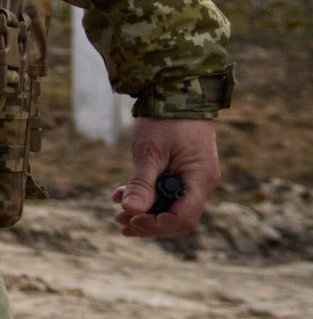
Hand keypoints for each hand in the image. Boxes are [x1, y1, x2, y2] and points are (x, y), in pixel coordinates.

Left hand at [111, 118, 218, 239]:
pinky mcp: (182, 171)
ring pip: (170, 207)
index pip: (184, 218)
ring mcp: (192, 178)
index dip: (158, 225)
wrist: (175, 93)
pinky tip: (121, 195)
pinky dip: (146, 197)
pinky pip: (166, 192)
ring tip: (117, 213)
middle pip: (177, 217)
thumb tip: (131, 211)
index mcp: (200, 179)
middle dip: (148, 223)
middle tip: (119, 220)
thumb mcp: (150, 152)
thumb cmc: (166, 120)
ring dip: (144, 212)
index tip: (132, 220)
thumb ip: (142, 182)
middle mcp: (200, 183)